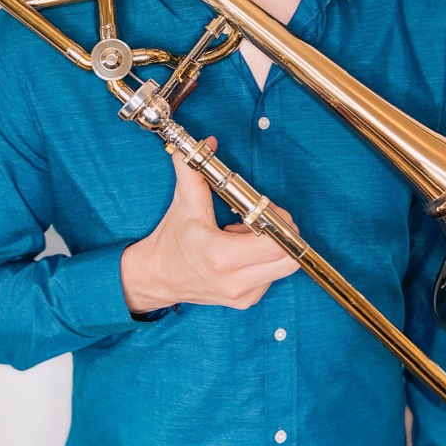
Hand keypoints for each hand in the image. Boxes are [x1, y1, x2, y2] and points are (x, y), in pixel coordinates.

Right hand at [120, 137, 299, 312]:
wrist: (156, 277)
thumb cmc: (170, 241)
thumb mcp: (183, 203)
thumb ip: (195, 170)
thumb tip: (208, 144)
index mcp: (220, 256)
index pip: (275, 245)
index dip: (279, 221)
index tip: (265, 208)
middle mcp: (234, 281)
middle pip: (289, 259)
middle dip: (281, 234)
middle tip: (259, 220)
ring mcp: (242, 295)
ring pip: (282, 267)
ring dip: (271, 247)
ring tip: (243, 235)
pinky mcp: (246, 301)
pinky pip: (272, 276)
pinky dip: (264, 261)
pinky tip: (240, 251)